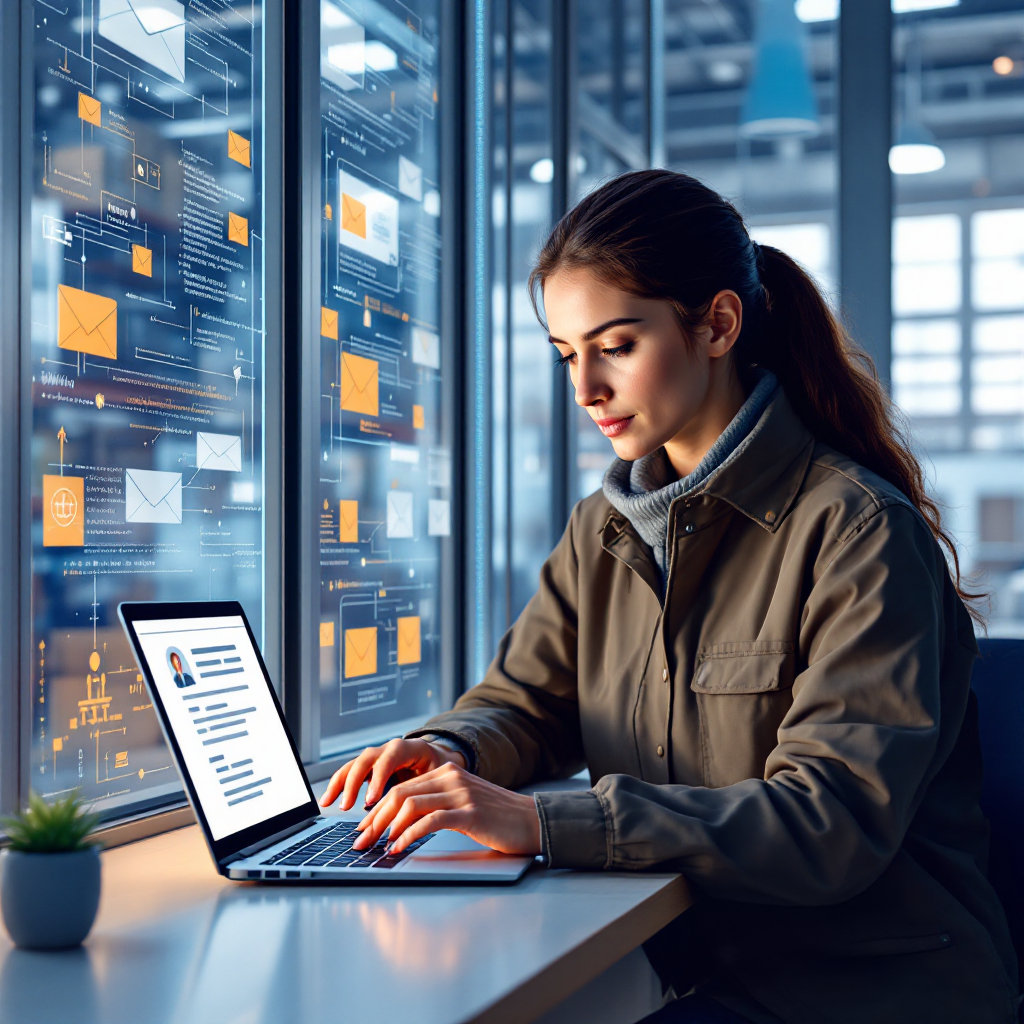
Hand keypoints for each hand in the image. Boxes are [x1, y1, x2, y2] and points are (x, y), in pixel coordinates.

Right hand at [319, 738, 465, 811]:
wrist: (438, 759)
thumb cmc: (440, 770)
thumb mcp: (437, 778)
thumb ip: (424, 793)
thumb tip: (412, 820)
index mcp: (408, 748)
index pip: (389, 758)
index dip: (378, 779)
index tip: (370, 800)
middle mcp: (389, 749)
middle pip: (365, 759)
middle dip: (353, 783)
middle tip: (347, 805)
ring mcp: (378, 756)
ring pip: (354, 764)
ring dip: (340, 784)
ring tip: (329, 803)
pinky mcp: (370, 767)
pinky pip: (351, 772)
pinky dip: (339, 785)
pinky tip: (330, 799)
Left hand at [351, 762, 541, 856]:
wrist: (532, 821)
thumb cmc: (497, 819)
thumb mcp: (462, 805)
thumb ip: (435, 807)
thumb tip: (399, 826)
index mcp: (447, 772)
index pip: (400, 787)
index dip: (376, 810)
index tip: (363, 829)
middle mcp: (451, 777)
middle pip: (398, 794)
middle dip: (374, 820)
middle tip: (360, 842)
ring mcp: (461, 794)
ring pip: (409, 804)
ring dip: (386, 828)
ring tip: (376, 847)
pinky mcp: (470, 813)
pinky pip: (429, 821)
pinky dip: (408, 836)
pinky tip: (399, 848)